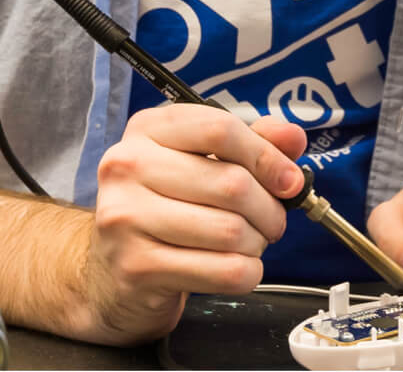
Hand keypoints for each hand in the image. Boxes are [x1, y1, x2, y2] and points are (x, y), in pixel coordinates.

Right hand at [73, 104, 305, 343]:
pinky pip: (223, 271)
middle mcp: (128, 167)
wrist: (110, 269)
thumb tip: (292, 138)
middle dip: (269, 209)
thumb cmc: (164, 207)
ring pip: (231, 231)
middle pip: (232, 184)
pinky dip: (247, 273)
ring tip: (248, 243)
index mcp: (147, 130)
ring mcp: (127, 217)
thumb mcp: (201, 162)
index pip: (220, 129)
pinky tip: (236, 267)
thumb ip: (250, 144)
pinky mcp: (137, 266)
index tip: (289, 180)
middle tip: (271, 221)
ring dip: (257, 243)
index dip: (267, 157)